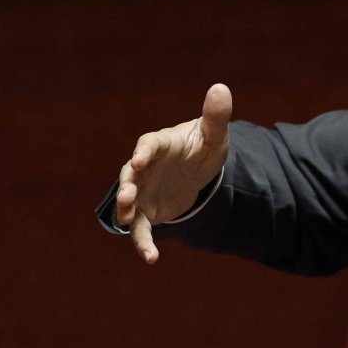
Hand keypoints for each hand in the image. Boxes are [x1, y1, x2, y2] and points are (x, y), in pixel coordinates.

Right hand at [116, 83, 231, 262]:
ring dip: (126, 212)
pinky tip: (151, 259)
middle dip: (127, 187)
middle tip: (126, 198)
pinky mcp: (147, 212)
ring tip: (128, 222)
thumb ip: (216, 116)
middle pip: (130, 176)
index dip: (143, 152)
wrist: (198, 170)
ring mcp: (143, 190)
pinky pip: (141, 229)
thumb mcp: (215, 134)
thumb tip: (221, 88)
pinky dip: (144, 243)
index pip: (148, 145)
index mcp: (160, 144)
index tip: (139, 160)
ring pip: (129, 203)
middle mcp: (145, 167)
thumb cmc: (204, 146)